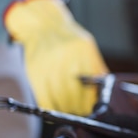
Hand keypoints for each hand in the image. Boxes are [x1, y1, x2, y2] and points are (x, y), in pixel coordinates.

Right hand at [4, 0, 107, 114]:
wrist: (43, 25)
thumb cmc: (69, 40)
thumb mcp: (87, 49)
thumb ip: (96, 68)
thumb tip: (104, 93)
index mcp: (83, 51)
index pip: (91, 85)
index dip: (92, 102)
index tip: (93, 110)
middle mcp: (65, 57)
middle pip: (74, 94)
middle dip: (79, 108)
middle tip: (81, 112)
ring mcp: (48, 65)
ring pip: (59, 99)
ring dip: (65, 110)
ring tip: (70, 111)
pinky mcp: (33, 72)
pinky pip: (43, 97)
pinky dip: (50, 106)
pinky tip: (54, 107)